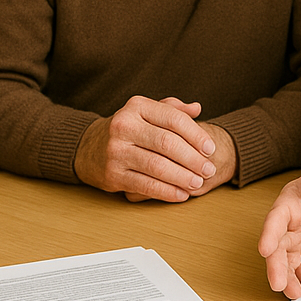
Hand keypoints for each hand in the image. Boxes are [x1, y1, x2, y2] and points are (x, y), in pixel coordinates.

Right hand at [74, 96, 231, 202]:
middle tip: (209, 170)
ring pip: (157, 166)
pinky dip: (166, 192)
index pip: (173, 119)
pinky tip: (181, 194)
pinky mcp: (112, 174)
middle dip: (192, 159)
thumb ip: (172, 109)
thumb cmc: (129, 129)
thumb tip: (197, 108)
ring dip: (182, 177)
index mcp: (137, 106)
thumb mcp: (146, 111)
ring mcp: (116, 151)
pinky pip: (145, 185)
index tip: (211, 149)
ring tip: (198, 183)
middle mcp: (124, 126)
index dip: (196, 135)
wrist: (89, 147)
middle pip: (167, 143)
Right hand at [258, 154, 300, 298]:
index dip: (268, 234)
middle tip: (278, 284)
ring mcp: (294, 244)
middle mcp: (286, 227)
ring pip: (286, 265)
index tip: (264, 249)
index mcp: (288, 206)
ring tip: (295, 294)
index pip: (275, 220)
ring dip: (289, 280)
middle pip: (276, 248)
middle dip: (275, 267)